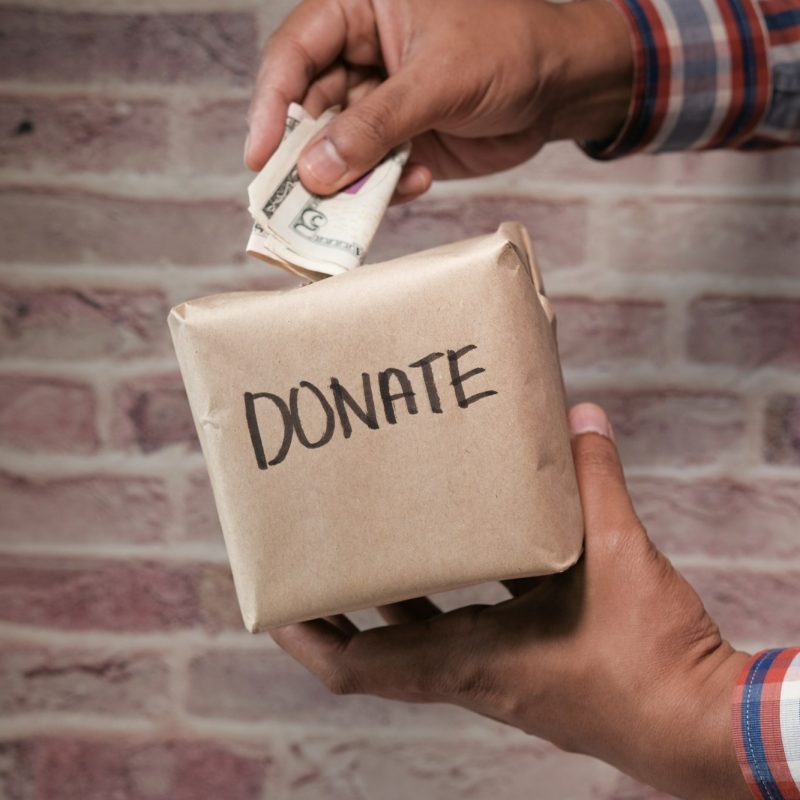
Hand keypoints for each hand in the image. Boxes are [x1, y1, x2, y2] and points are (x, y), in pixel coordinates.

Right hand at [246, 0, 633, 200]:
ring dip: (345, 181)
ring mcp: (378, 104)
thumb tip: (316, 171)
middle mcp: (360, 57)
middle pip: (307, 107)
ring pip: (337, 149)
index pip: (294, 52)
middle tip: (293, 200)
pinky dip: (385, 188)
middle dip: (302, 155)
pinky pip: (372, 174)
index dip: (271, 103)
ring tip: (353, 204)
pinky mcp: (400, 142)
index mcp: (360, 10)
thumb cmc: (507, 50)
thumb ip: (376, 124)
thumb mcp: (439, 79)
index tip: (259, 155)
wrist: (559, 88)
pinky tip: (418, 180)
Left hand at [271, 403, 751, 799]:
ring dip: (397, 594)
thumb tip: (580, 420)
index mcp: (470, 659)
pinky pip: (474, 622)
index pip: (357, 668)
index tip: (273, 605)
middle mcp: (472, 671)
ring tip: (381, 539)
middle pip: (377, 649)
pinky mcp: (530, 662)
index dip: (307, 638)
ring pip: (425, 634)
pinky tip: (475, 541)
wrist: (701, 727)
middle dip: (342, 606)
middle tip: (321, 554)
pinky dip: (459, 589)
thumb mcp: (619, 559)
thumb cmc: (650, 665)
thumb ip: (593, 482)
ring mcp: (500, 671)